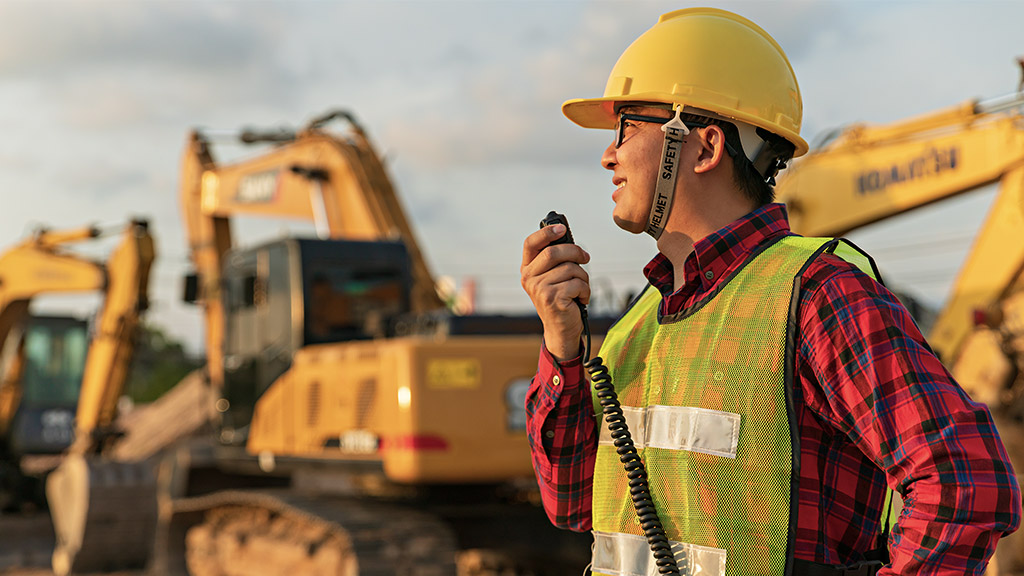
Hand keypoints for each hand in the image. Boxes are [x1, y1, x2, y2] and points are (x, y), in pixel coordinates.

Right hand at [521, 223, 590, 360]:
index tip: (562, 228)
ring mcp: (539, 289)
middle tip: (585, 258)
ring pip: (570, 268)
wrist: (561, 329)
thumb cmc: (561, 299)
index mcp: (527, 269)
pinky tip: (580, 299)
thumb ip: (556, 260)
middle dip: (575, 252)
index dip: (546, 232)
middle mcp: (529, 278)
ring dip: (583, 278)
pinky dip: (585, 290)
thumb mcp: (553, 277)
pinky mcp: (553, 299)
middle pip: (554, 252)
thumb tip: (570, 241)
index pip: (530, 243)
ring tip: (580, 289)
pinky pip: (577, 283)